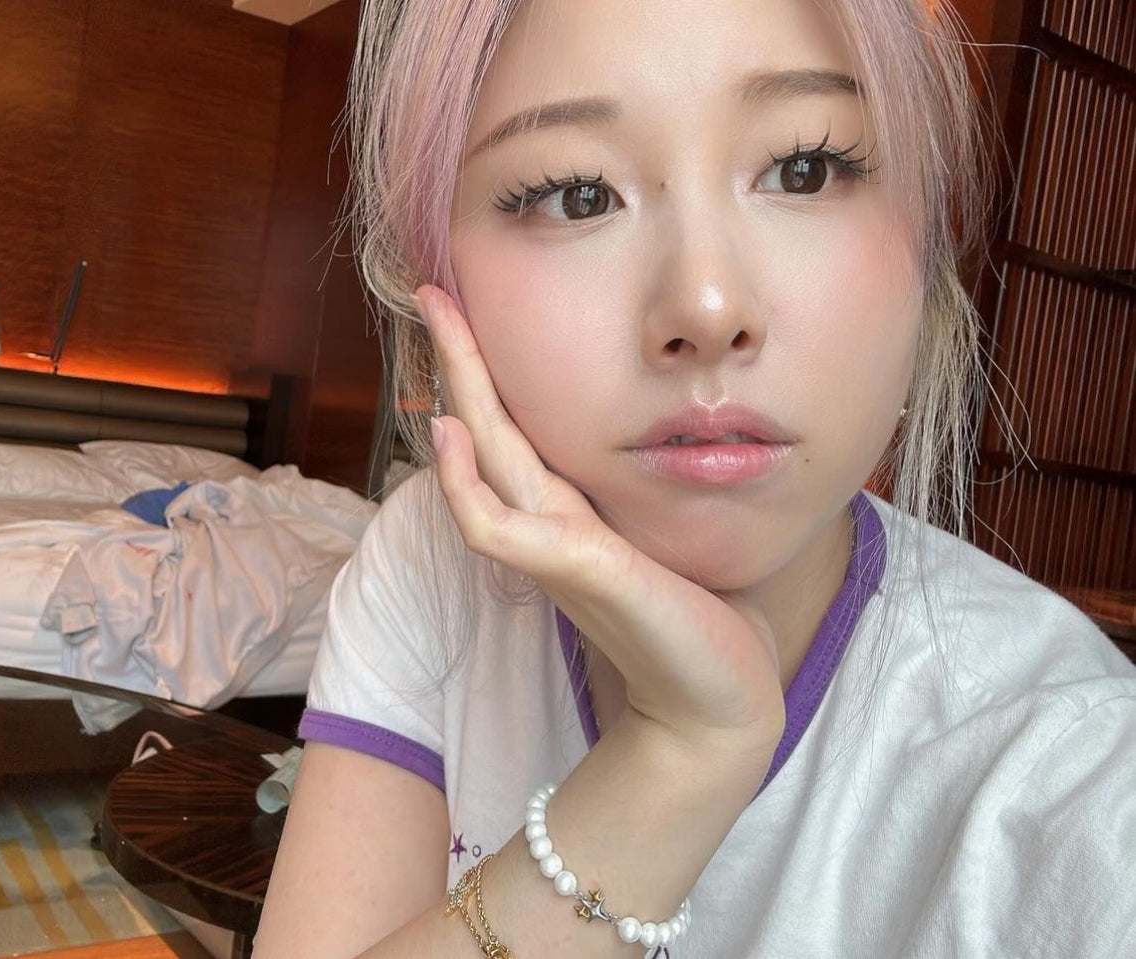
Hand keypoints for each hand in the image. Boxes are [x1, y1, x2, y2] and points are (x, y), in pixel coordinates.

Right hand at [414, 284, 785, 750]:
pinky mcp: (577, 570)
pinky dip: (464, 484)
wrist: (721, 700)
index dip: (492, 372)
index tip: (477, 311)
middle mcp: (551, 523)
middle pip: (487, 428)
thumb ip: (647, 495)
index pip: (518, 430)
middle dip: (460, 359)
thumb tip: (679, 441)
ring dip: (458, 392)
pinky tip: (451, 435)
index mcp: (572, 512)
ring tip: (443, 327)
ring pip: (485, 460)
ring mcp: (555, 547)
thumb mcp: (672, 536)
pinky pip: (497, 525)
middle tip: (433, 291)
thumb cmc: (704, 620)